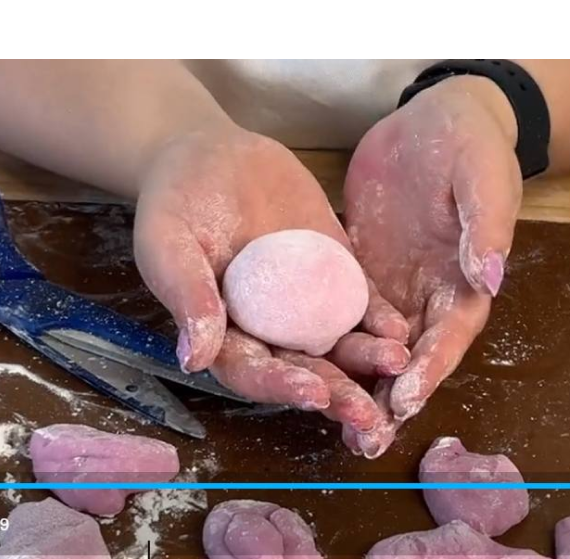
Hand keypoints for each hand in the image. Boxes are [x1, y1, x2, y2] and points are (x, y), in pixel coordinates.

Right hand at [133, 122, 408, 431]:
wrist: (208, 156)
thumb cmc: (174, 204)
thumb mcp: (168, 244)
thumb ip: (186, 295)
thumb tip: (194, 358)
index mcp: (223, 336)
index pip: (254, 372)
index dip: (282, 385)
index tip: (314, 393)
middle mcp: (268, 330)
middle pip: (305, 371)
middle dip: (337, 393)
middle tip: (368, 413)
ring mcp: (304, 304)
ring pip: (338, 343)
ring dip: (366, 360)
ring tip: (396, 365)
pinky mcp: (332, 272)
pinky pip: (359, 301)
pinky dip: (379, 316)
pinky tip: (400, 329)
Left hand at [343, 77, 521, 454]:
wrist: (436, 118)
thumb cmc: (472, 146)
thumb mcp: (484, 179)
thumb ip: (486, 228)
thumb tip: (490, 277)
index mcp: (466, 283)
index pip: (448, 337)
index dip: (428, 370)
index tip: (403, 397)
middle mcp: (428, 296)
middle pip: (410, 359)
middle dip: (387, 400)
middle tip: (362, 440)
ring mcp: (393, 286)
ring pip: (372, 347)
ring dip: (354, 383)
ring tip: (328, 422)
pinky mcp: (360, 270)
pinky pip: (340, 312)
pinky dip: (325, 341)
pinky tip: (298, 365)